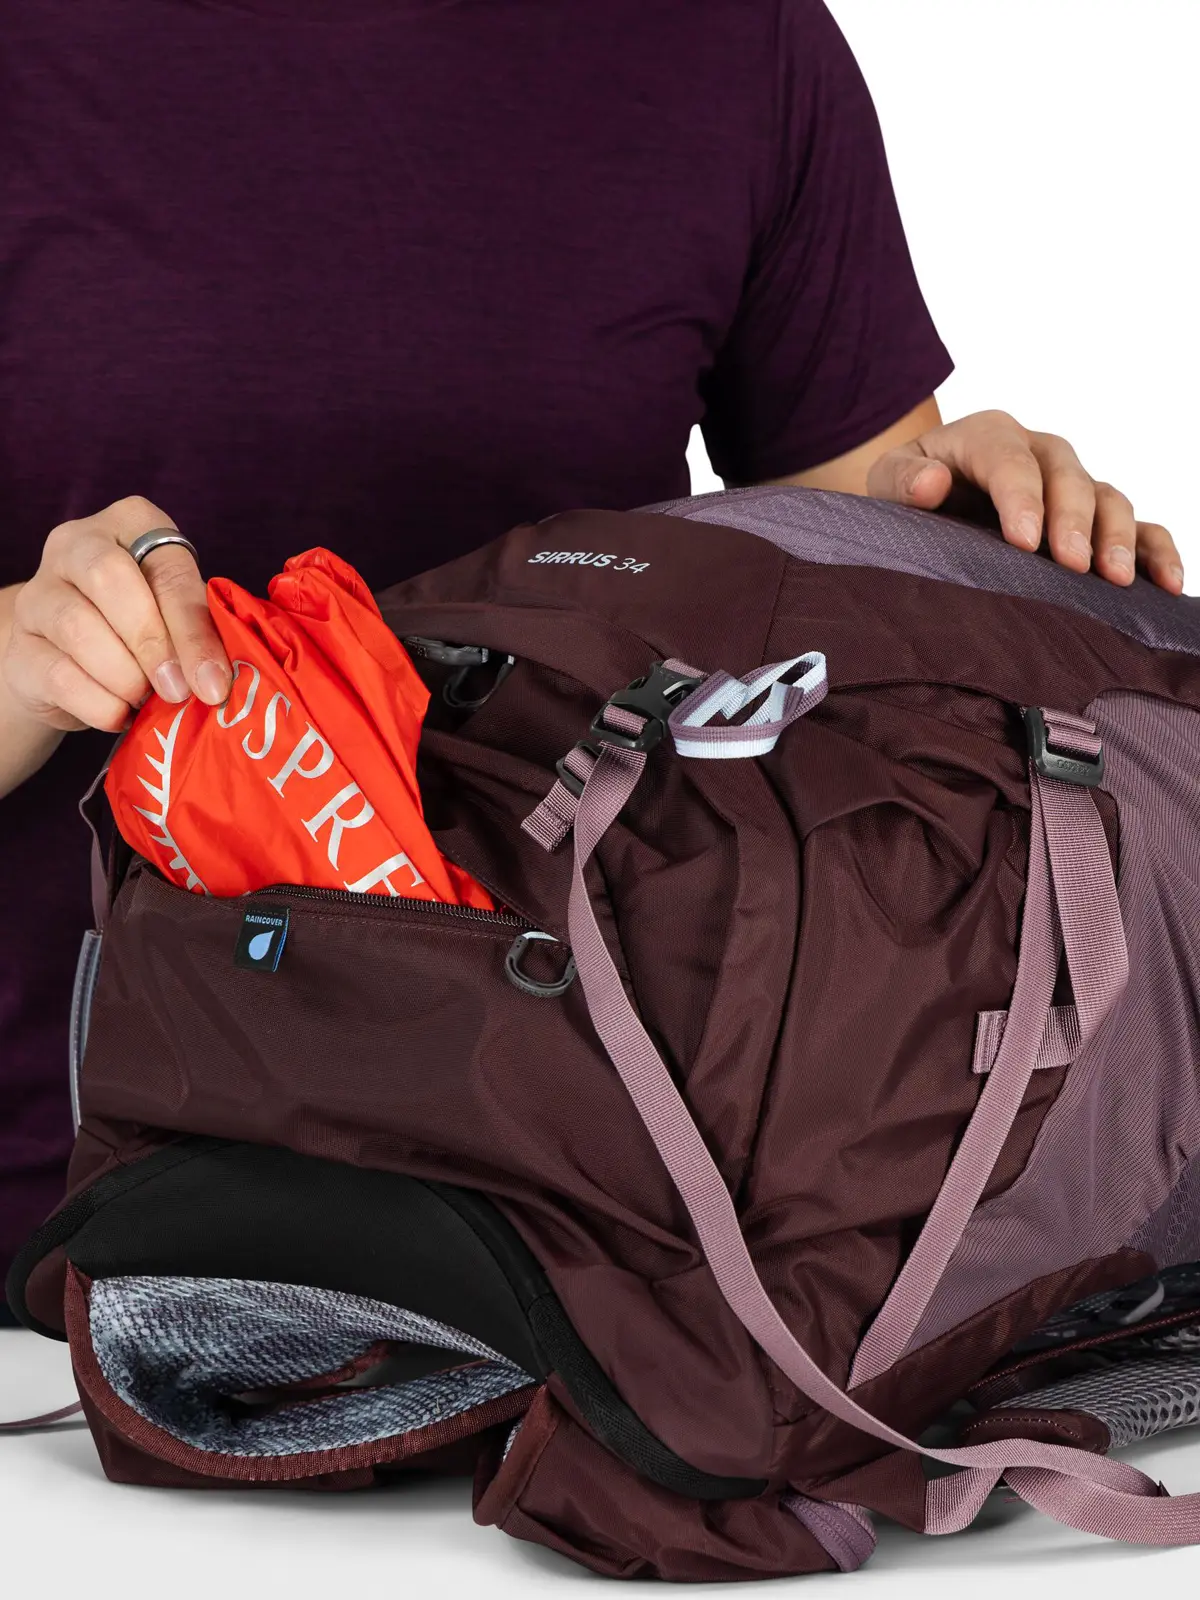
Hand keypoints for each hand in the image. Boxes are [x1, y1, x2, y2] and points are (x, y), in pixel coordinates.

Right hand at [3, 496, 231, 733]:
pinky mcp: (20, 645)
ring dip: (124, 676)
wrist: (77, 663)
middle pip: (110, 578)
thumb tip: (215, 679)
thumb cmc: (144, 627)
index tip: (214, 680)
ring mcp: (39, 592)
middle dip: (152, 643)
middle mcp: (75, 545)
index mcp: (131, 524)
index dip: (193, 628)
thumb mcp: (177, 616)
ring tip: (147, 701)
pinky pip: (58, 674)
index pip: (167, 567)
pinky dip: (98, 704)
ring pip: (78, 627)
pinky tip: (119, 714)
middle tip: (178, 690)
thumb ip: (197, 630)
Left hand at [866, 409, 1183, 593]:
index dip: (1021, 497)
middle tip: (1072, 565)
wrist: (923, 498)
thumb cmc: (908, 490)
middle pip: (1069, 477)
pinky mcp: (1094, 518)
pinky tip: (1166, 583)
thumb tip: (930, 483)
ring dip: (1116, 538)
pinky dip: (1156, 551)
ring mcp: (1072, 485)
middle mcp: (1040, 453)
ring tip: (1112, 580)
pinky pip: (1138, 526)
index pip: (1010, 459)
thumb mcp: (888, 480)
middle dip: (1073, 521)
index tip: (1024, 541)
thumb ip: (902, 481)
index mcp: (989, 436)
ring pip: (1108, 498)